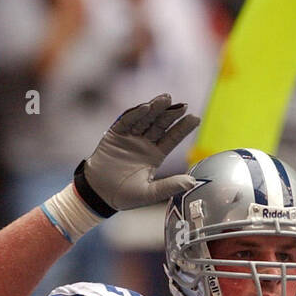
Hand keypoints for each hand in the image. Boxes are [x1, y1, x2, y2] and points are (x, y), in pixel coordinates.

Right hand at [73, 94, 199, 216]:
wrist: (100, 194)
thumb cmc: (125, 196)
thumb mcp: (150, 193)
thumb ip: (170, 186)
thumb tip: (192, 182)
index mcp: (155, 156)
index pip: (172, 139)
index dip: (183, 129)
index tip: (195, 118)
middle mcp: (144, 144)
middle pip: (160, 125)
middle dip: (171, 115)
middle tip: (183, 105)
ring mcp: (130, 138)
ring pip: (145, 120)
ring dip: (155, 109)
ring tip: (166, 99)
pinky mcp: (115, 135)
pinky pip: (126, 121)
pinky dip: (135, 114)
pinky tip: (145, 107)